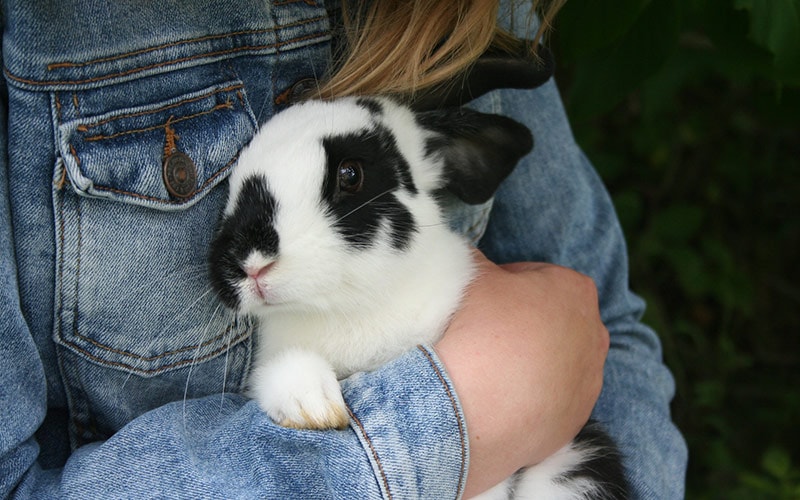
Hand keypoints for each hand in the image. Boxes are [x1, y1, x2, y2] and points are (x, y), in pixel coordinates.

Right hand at [435, 250, 608, 496]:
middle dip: (526, 322)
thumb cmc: (478, 331)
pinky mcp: (575, 420)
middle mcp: (594, 335)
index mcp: (575, 290)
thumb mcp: (472, 275)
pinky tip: (499, 396)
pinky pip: (551, 400)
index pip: (539, 276)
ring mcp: (588, 381)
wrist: (470, 407)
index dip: (508, 282)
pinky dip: (530, 397)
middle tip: (486, 329)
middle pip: (554, 319)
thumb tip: (471, 256)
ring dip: (531, 361)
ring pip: (556, 362)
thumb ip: (476, 258)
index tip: (484, 295)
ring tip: (491, 367)